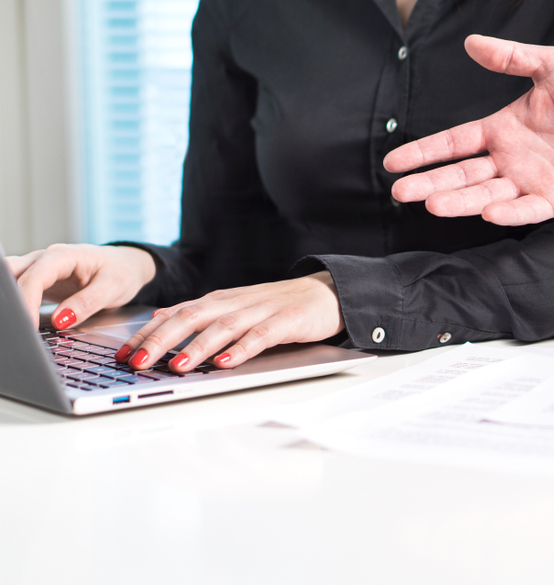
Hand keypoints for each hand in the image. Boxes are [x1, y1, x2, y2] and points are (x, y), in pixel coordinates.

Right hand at [6, 244, 156, 328]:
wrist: (127, 266)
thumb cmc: (122, 272)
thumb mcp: (112, 287)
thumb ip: (87, 303)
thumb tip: (61, 320)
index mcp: (63, 256)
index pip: (34, 278)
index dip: (27, 303)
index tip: (28, 326)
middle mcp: (45, 259)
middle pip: (12, 275)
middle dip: (10, 299)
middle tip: (15, 325)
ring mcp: (39, 269)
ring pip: (10, 279)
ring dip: (10, 300)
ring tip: (14, 323)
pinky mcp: (38, 281)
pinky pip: (17, 289)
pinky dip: (14, 303)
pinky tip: (17, 319)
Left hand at [115, 272, 344, 372]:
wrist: (326, 292)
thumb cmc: (277, 307)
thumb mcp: (234, 309)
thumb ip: (201, 317)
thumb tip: (157, 325)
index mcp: (218, 301)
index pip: (175, 314)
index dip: (146, 334)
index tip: (121, 354)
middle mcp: (234, 303)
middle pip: (191, 318)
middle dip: (160, 340)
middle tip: (136, 362)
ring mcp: (260, 311)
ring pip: (221, 327)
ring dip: (196, 347)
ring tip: (175, 366)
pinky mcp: (286, 322)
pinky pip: (261, 336)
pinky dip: (241, 349)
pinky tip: (226, 362)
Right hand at [383, 34, 553, 225]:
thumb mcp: (553, 65)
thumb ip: (512, 57)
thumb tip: (472, 41)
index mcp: (503, 129)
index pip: (454, 143)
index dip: (424, 152)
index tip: (394, 162)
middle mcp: (511, 159)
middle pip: (461, 174)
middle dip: (430, 183)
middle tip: (400, 192)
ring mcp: (531, 182)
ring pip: (486, 194)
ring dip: (459, 201)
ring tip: (431, 205)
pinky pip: (528, 209)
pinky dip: (509, 211)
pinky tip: (489, 211)